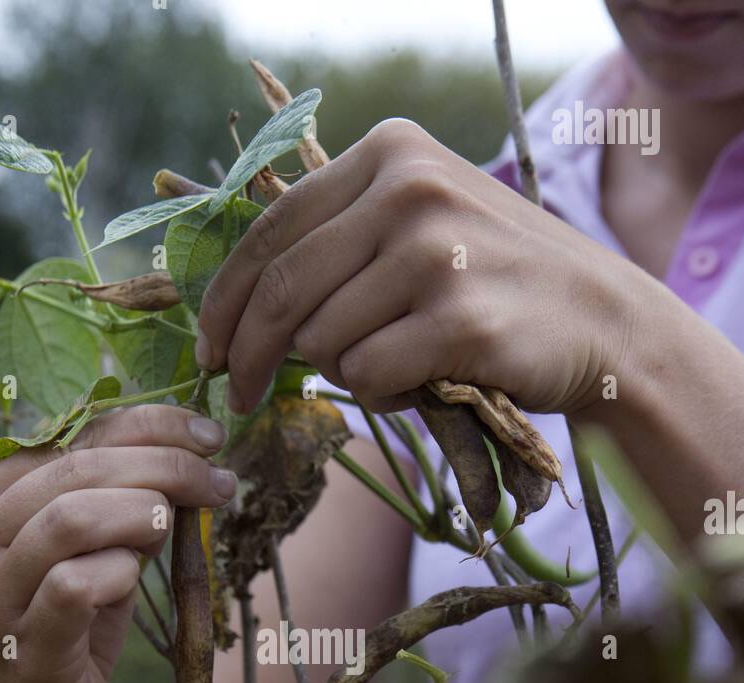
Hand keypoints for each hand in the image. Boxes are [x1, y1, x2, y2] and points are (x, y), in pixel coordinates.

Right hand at [0, 405, 234, 682]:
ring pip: (71, 518)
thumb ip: (119, 491)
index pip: (66, 433)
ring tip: (175, 527)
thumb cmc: (72, 620)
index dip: (147, 424)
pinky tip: (134, 578)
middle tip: (218, 481)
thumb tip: (189, 445)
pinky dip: (120, 572)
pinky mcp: (19, 648)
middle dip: (163, 466)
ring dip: (143, 513)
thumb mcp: (94, 543)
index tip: (208, 435)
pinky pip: (75, 585)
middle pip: (75, 469)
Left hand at [196, 118, 638, 417]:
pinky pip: (370, 378)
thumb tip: (239, 304)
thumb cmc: (496, 282)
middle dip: (250, 357)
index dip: (224, 300)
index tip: (209, 348)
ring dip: (346, 373)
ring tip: (399, 363)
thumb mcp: (421, 225)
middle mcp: (409, 190)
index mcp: (390, 153)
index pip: (270, 229)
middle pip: (282, 292)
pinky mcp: (460, 320)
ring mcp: (437, 253)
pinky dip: (385, 397)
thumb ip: (341, 240)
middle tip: (243, 397)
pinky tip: (426, 380)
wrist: (604, 322)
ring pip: (324, 343)